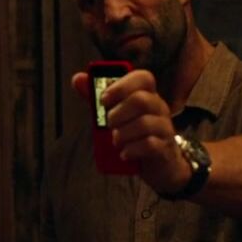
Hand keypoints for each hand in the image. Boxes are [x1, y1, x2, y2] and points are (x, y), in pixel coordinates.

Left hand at [71, 70, 190, 194]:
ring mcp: (164, 127)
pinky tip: (123, 153)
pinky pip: (150, 144)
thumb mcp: (116, 114)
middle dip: (118, 113)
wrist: (159, 163)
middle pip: (141, 100)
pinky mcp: (164, 147)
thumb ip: (98, 98)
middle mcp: (159, 108)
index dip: (121, 86)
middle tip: (108, 124)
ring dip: (123, 133)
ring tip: (115, 140)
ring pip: (145, 123)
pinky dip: (132, 149)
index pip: (143, 78)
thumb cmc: (134, 134)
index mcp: (147, 95)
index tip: (104, 99)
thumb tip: (77, 79)